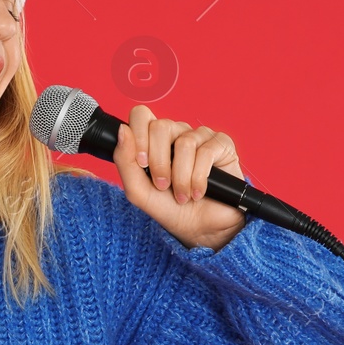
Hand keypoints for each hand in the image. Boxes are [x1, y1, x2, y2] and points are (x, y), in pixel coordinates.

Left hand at [114, 104, 246, 250]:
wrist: (200, 229)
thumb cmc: (170, 208)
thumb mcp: (138, 190)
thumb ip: (124, 161)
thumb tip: (122, 130)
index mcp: (154, 139)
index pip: (141, 115)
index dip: (138, 135)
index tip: (142, 163)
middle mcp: (177, 133)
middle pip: (160, 126)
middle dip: (159, 162)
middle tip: (163, 186)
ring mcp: (200, 137)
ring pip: (184, 142)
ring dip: (181, 177)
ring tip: (183, 195)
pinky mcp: (221, 145)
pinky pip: (206, 152)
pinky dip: (199, 178)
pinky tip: (198, 192)